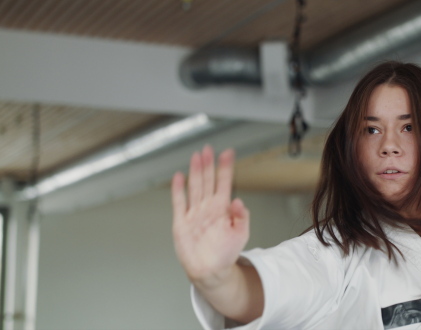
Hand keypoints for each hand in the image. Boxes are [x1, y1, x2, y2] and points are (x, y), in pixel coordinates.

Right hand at [171, 145, 249, 285]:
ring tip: (196, 156)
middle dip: (208, 165)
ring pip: (194, 187)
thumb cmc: (226, 253)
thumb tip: (239, 201)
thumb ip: (242, 217)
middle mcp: (208, 208)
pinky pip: (179, 203)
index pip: (224, 183)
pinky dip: (178, 190)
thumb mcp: (241, 234)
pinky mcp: (181, 223)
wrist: (210, 271)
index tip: (228, 153)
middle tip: (208, 149)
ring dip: (195, 172)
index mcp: (223, 209)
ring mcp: (194, 213)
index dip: (225, 168)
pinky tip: (179, 177)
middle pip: (207, 181)